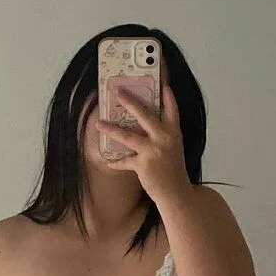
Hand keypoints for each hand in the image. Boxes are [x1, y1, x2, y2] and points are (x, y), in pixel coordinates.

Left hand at [97, 83, 191, 204]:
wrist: (177, 193)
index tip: (160, 82)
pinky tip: (108, 161)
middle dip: (130, 101)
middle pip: (145, 115)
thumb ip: (162, 134)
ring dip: (111, 129)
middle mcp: (165, 138)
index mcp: (174, 132)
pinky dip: (115, 162)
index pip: (172, 109)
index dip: (167, 95)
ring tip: (98, 124)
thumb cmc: (172, 169)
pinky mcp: (143, 164)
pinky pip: (124, 161)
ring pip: (128, 136)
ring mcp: (154, 151)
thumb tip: (143, 124)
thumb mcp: (172, 147)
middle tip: (118, 91)